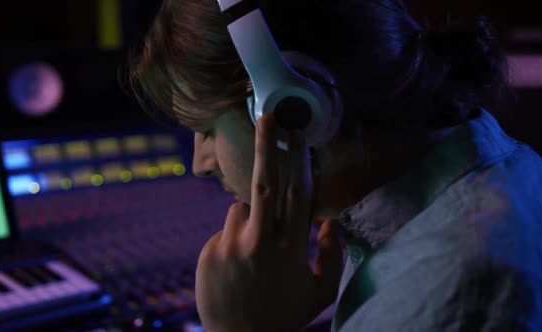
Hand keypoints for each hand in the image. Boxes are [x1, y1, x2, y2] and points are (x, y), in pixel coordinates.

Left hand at [195, 114, 342, 331]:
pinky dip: (233, 238)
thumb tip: (330, 220)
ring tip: (253, 253)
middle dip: (268, 145)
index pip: (298, 193)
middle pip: (265, 182)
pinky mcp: (209, 251)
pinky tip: (237, 267)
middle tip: (268, 115)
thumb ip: (332, 254)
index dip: (300, 159)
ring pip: (241, 207)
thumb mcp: (321, 291)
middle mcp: (260, 241)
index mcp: (291, 248)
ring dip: (250, 216)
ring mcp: (231, 245)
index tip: (299, 133)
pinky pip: (224, 230)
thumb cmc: (285, 315)